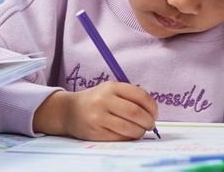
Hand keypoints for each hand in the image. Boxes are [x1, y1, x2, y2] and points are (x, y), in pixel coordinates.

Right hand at [33, 82, 157, 140]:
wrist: (69, 111)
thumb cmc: (95, 100)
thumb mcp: (109, 90)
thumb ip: (129, 96)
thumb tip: (151, 112)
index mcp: (111, 87)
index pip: (139, 95)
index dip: (152, 106)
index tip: (154, 113)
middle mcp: (104, 100)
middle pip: (135, 113)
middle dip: (148, 121)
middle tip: (150, 125)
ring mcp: (98, 117)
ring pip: (129, 128)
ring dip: (140, 132)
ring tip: (140, 131)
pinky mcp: (95, 132)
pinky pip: (119, 137)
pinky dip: (128, 137)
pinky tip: (128, 134)